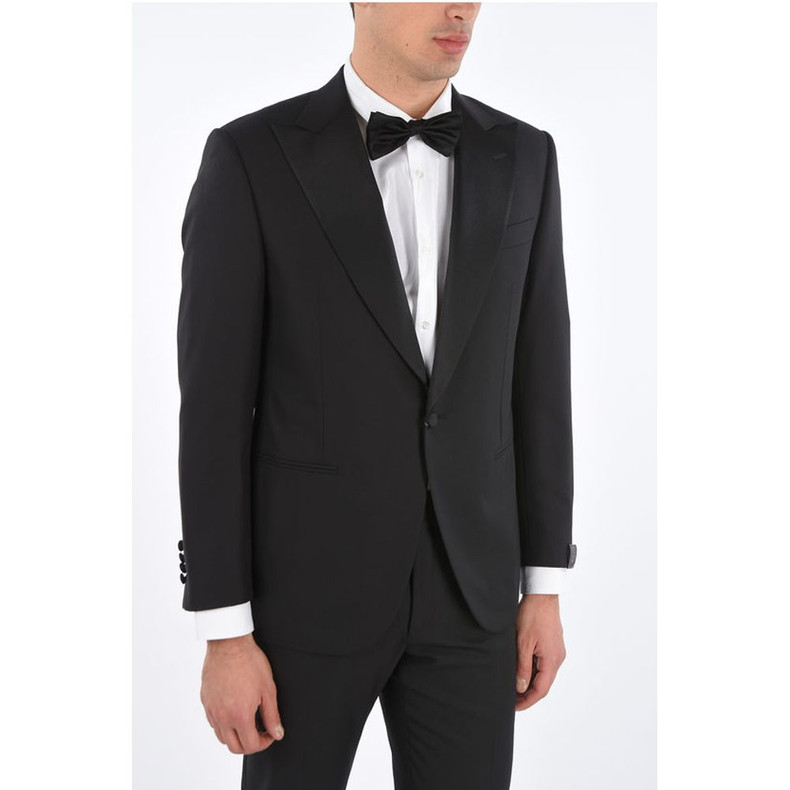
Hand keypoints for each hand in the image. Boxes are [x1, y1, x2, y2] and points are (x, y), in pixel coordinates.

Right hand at [200, 633, 284, 753]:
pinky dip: (224, 724)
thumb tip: (277, 734)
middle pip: (234, 747)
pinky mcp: (205, 701)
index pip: (250, 745)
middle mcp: (222, 717)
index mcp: (240, 715)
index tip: (269, 733)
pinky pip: (213, 722)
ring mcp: (211, 710)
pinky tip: (234, 711)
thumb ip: (272, 716)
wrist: (229, 643)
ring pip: (221, 737)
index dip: (264, 743)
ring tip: (247, 721)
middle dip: (249, 744)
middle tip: (260, 732)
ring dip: (236, 735)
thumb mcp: (268, 689)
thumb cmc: (250, 662)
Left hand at [514, 594, 565, 710]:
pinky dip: (532, 671)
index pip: (541, 690)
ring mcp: (556, 651)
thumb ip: (522, 667)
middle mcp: (557, 658)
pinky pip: (543, 664)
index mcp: (552, 660)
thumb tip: (520, 688)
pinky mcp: (552, 645)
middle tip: (510, 699)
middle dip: (527, 694)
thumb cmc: (533, 615)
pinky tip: (520, 671)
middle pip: (543, 684)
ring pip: (542, 674)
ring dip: (529, 682)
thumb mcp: (523, 643)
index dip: (527, 701)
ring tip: (512, 687)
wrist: (542, 595)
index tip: (513, 707)